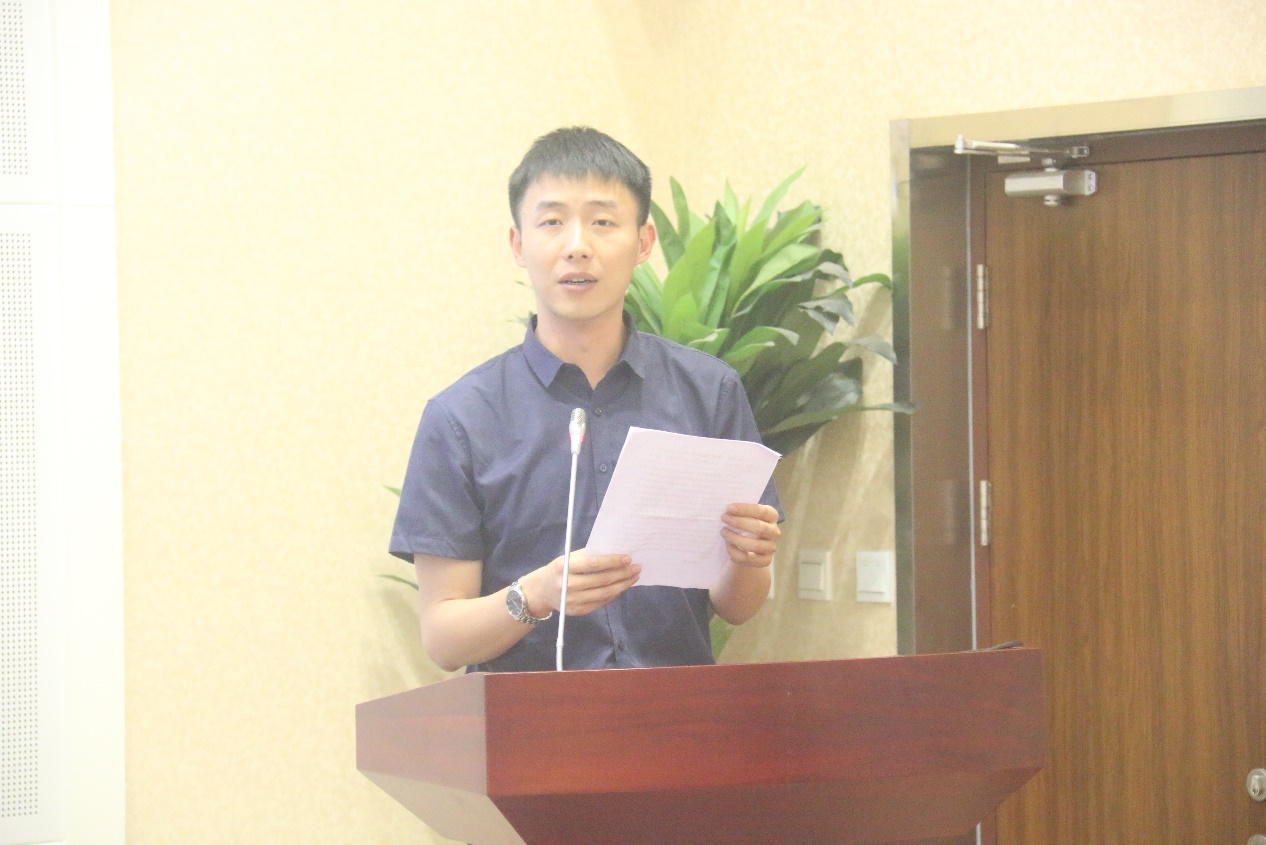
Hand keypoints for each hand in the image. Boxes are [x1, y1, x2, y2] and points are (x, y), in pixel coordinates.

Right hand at [522, 548, 640, 616]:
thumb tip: (616, 554)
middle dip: (623, 574)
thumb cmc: (559, 570)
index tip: (628, 558)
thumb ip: (588, 556)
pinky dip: (614, 594)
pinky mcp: (578, 611)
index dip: (612, 561)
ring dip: (623, 585)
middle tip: (636, 567)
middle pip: (602, 580)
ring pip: (605, 593)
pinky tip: (622, 586)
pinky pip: (601, 602)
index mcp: (563, 567)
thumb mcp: (568, 558)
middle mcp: (567, 585)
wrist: (541, 592)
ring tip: (633, 577)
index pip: (593, 564)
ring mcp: (573, 601)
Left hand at [720, 503, 780, 568]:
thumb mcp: (745, 516)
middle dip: (739, 523)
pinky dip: (734, 551)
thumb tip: (726, 510)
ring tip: (723, 532)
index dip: (745, 509)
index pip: (762, 511)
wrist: (748, 547)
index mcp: (772, 516)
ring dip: (735, 538)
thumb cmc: (745, 525)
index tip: (729, 508)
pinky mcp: (765, 560)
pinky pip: (748, 558)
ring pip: (755, 545)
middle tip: (723, 518)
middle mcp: (774, 532)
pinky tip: (727, 544)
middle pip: (760, 528)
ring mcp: (771, 547)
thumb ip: (739, 512)